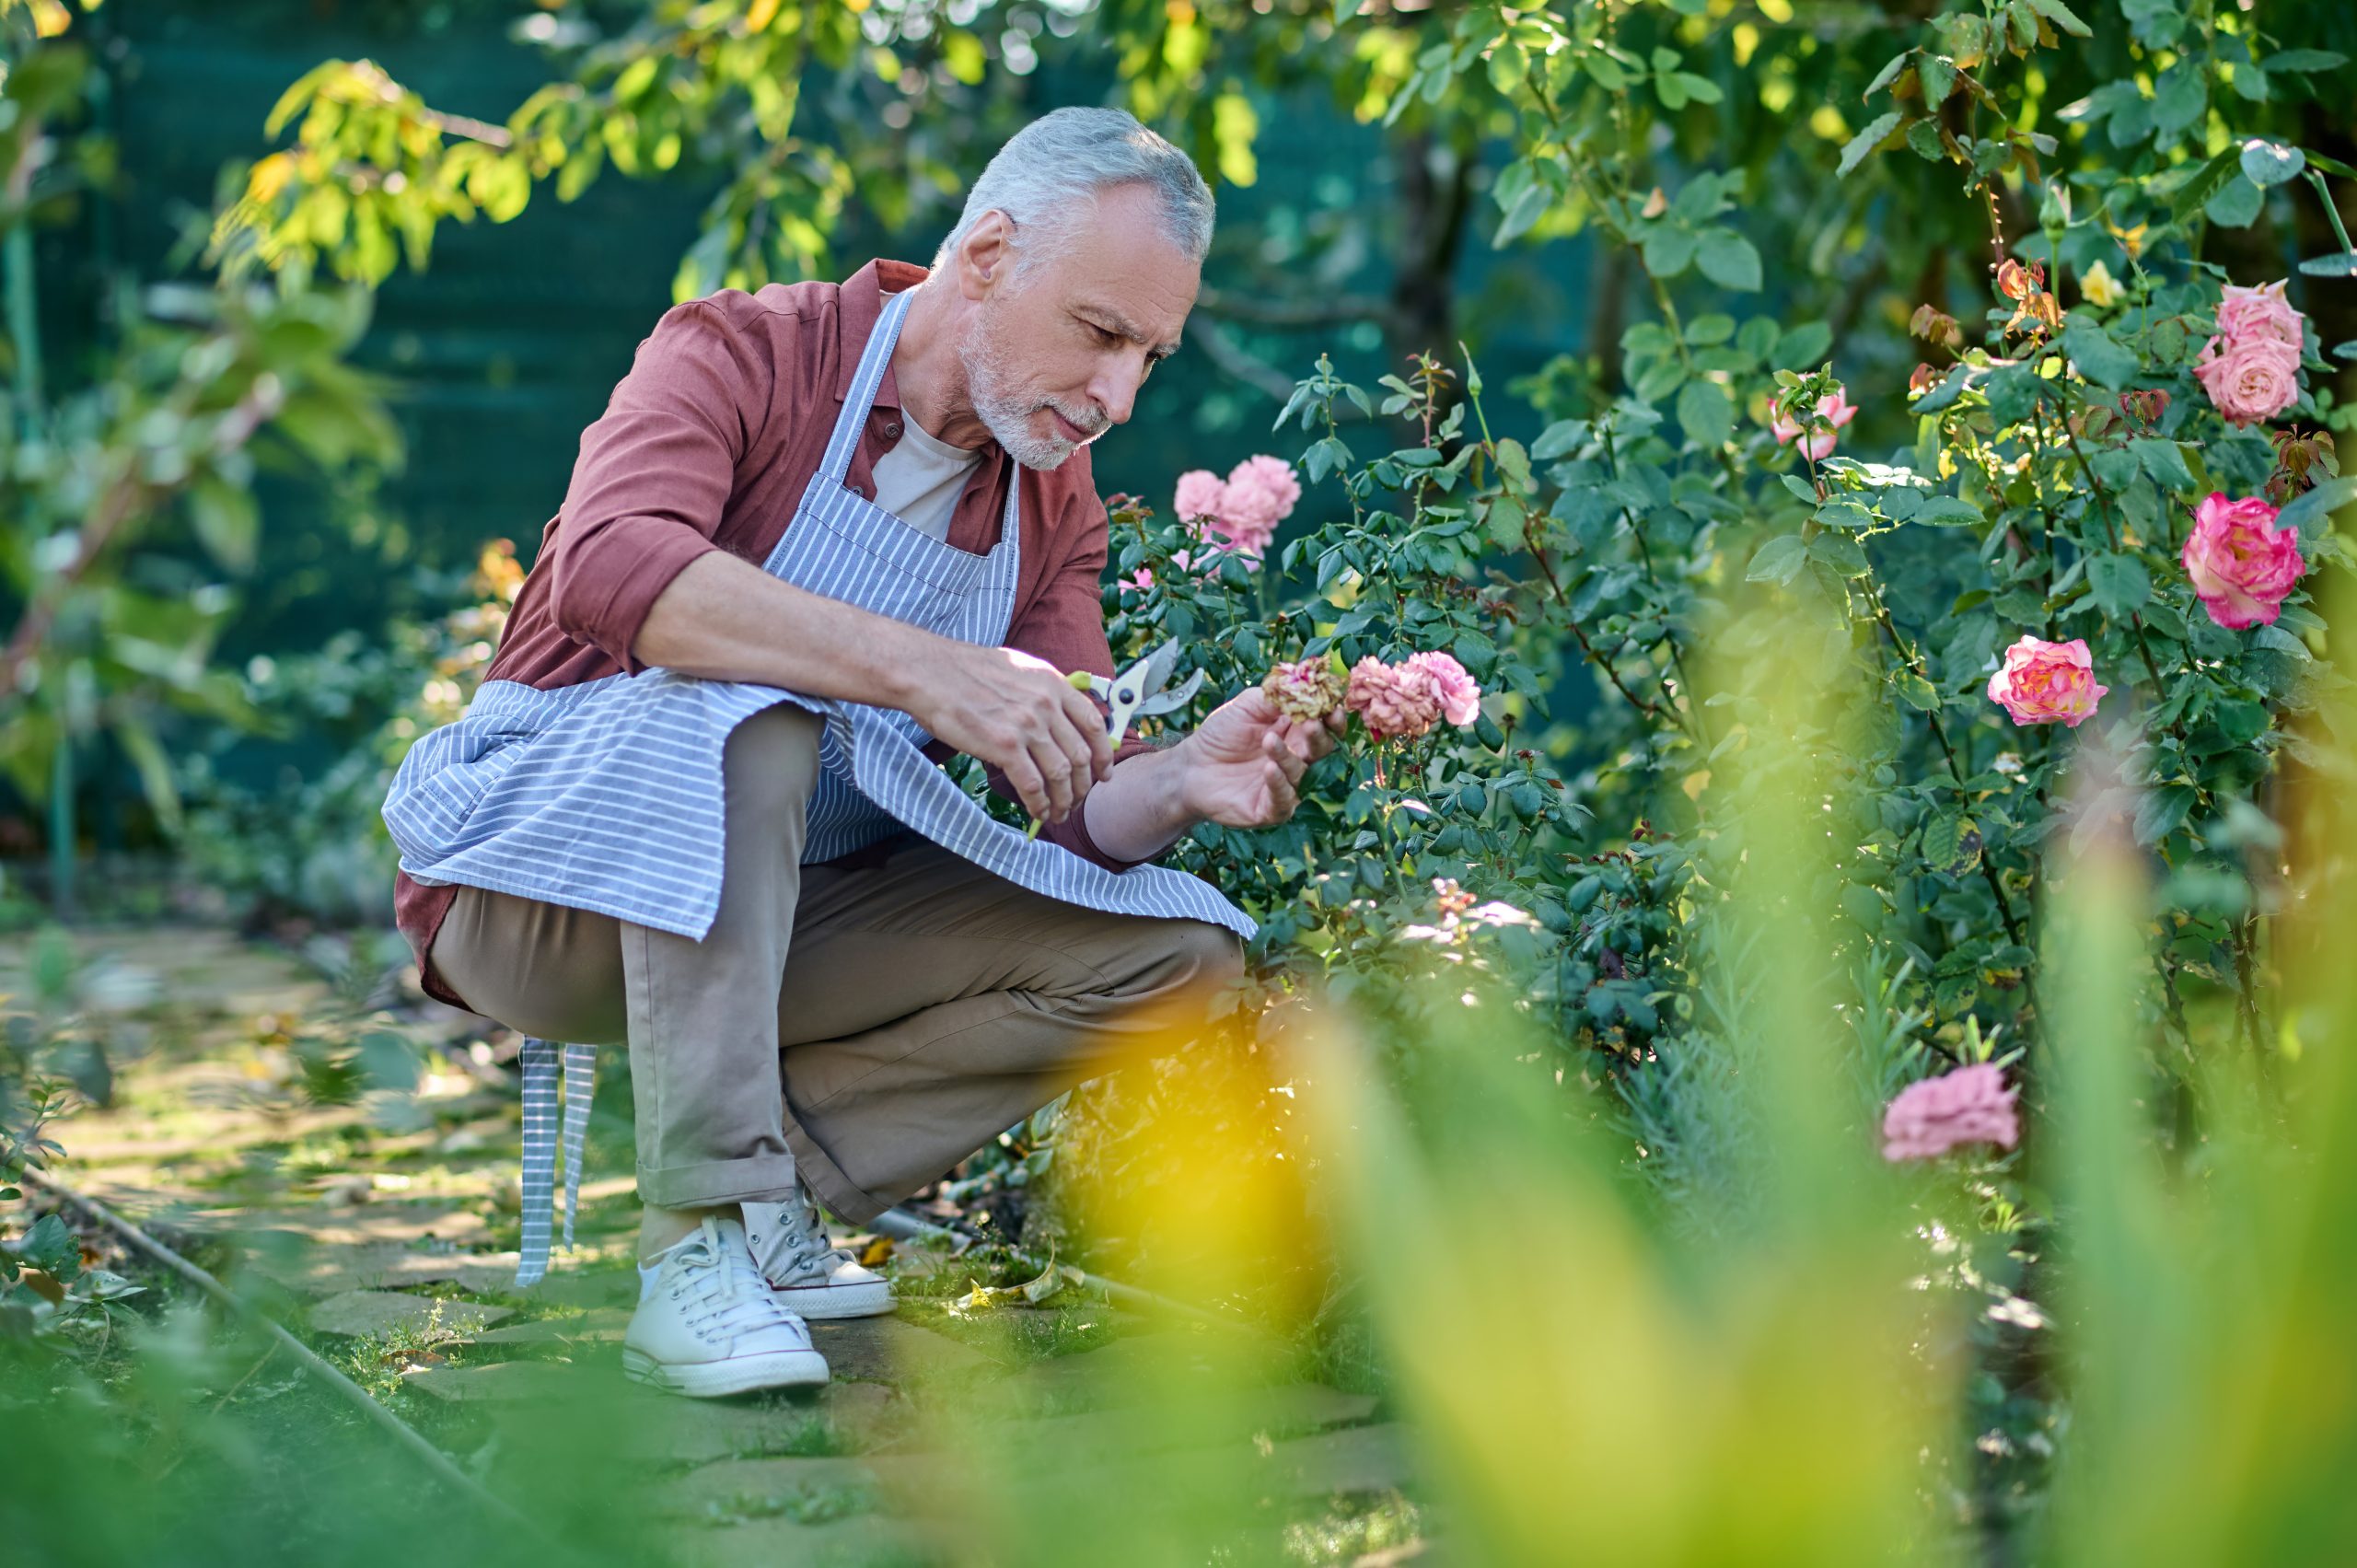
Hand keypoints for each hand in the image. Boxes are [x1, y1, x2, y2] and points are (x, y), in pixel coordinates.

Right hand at [902, 640, 1112, 822]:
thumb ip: (1042, 691)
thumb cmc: (965, 671)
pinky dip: (1039, 804)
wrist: (929, 672)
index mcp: (1052, 684)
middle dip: (1083, 786)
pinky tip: (1038, 812)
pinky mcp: (1004, 746)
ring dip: (1063, 800)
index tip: (1103, 773)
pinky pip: (1033, 785)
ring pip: (1061, 774)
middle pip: (1080, 755)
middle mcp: (1046, 705)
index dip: (1103, 755)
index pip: (1093, 724)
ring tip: (1059, 813)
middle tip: (1076, 801)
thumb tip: (1056, 717)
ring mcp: (1026, 726)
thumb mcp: (1017, 668)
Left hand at [1171, 687, 1343, 828]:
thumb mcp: (1247, 706)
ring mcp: (1285, 786)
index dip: (1332, 719)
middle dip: (1319, 737)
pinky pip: (1283, 800)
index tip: (1332, 709)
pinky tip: (1269, 769)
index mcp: (1295, 733)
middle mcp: (1296, 760)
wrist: (1191, 766)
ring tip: (1269, 741)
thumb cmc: (1221, 734)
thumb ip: (1274, 697)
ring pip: (1301, 774)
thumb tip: (1301, 685)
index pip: (1325, 727)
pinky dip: (1279, 785)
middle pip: (1322, 751)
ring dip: (1288, 757)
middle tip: (1311, 724)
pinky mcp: (1270, 809)